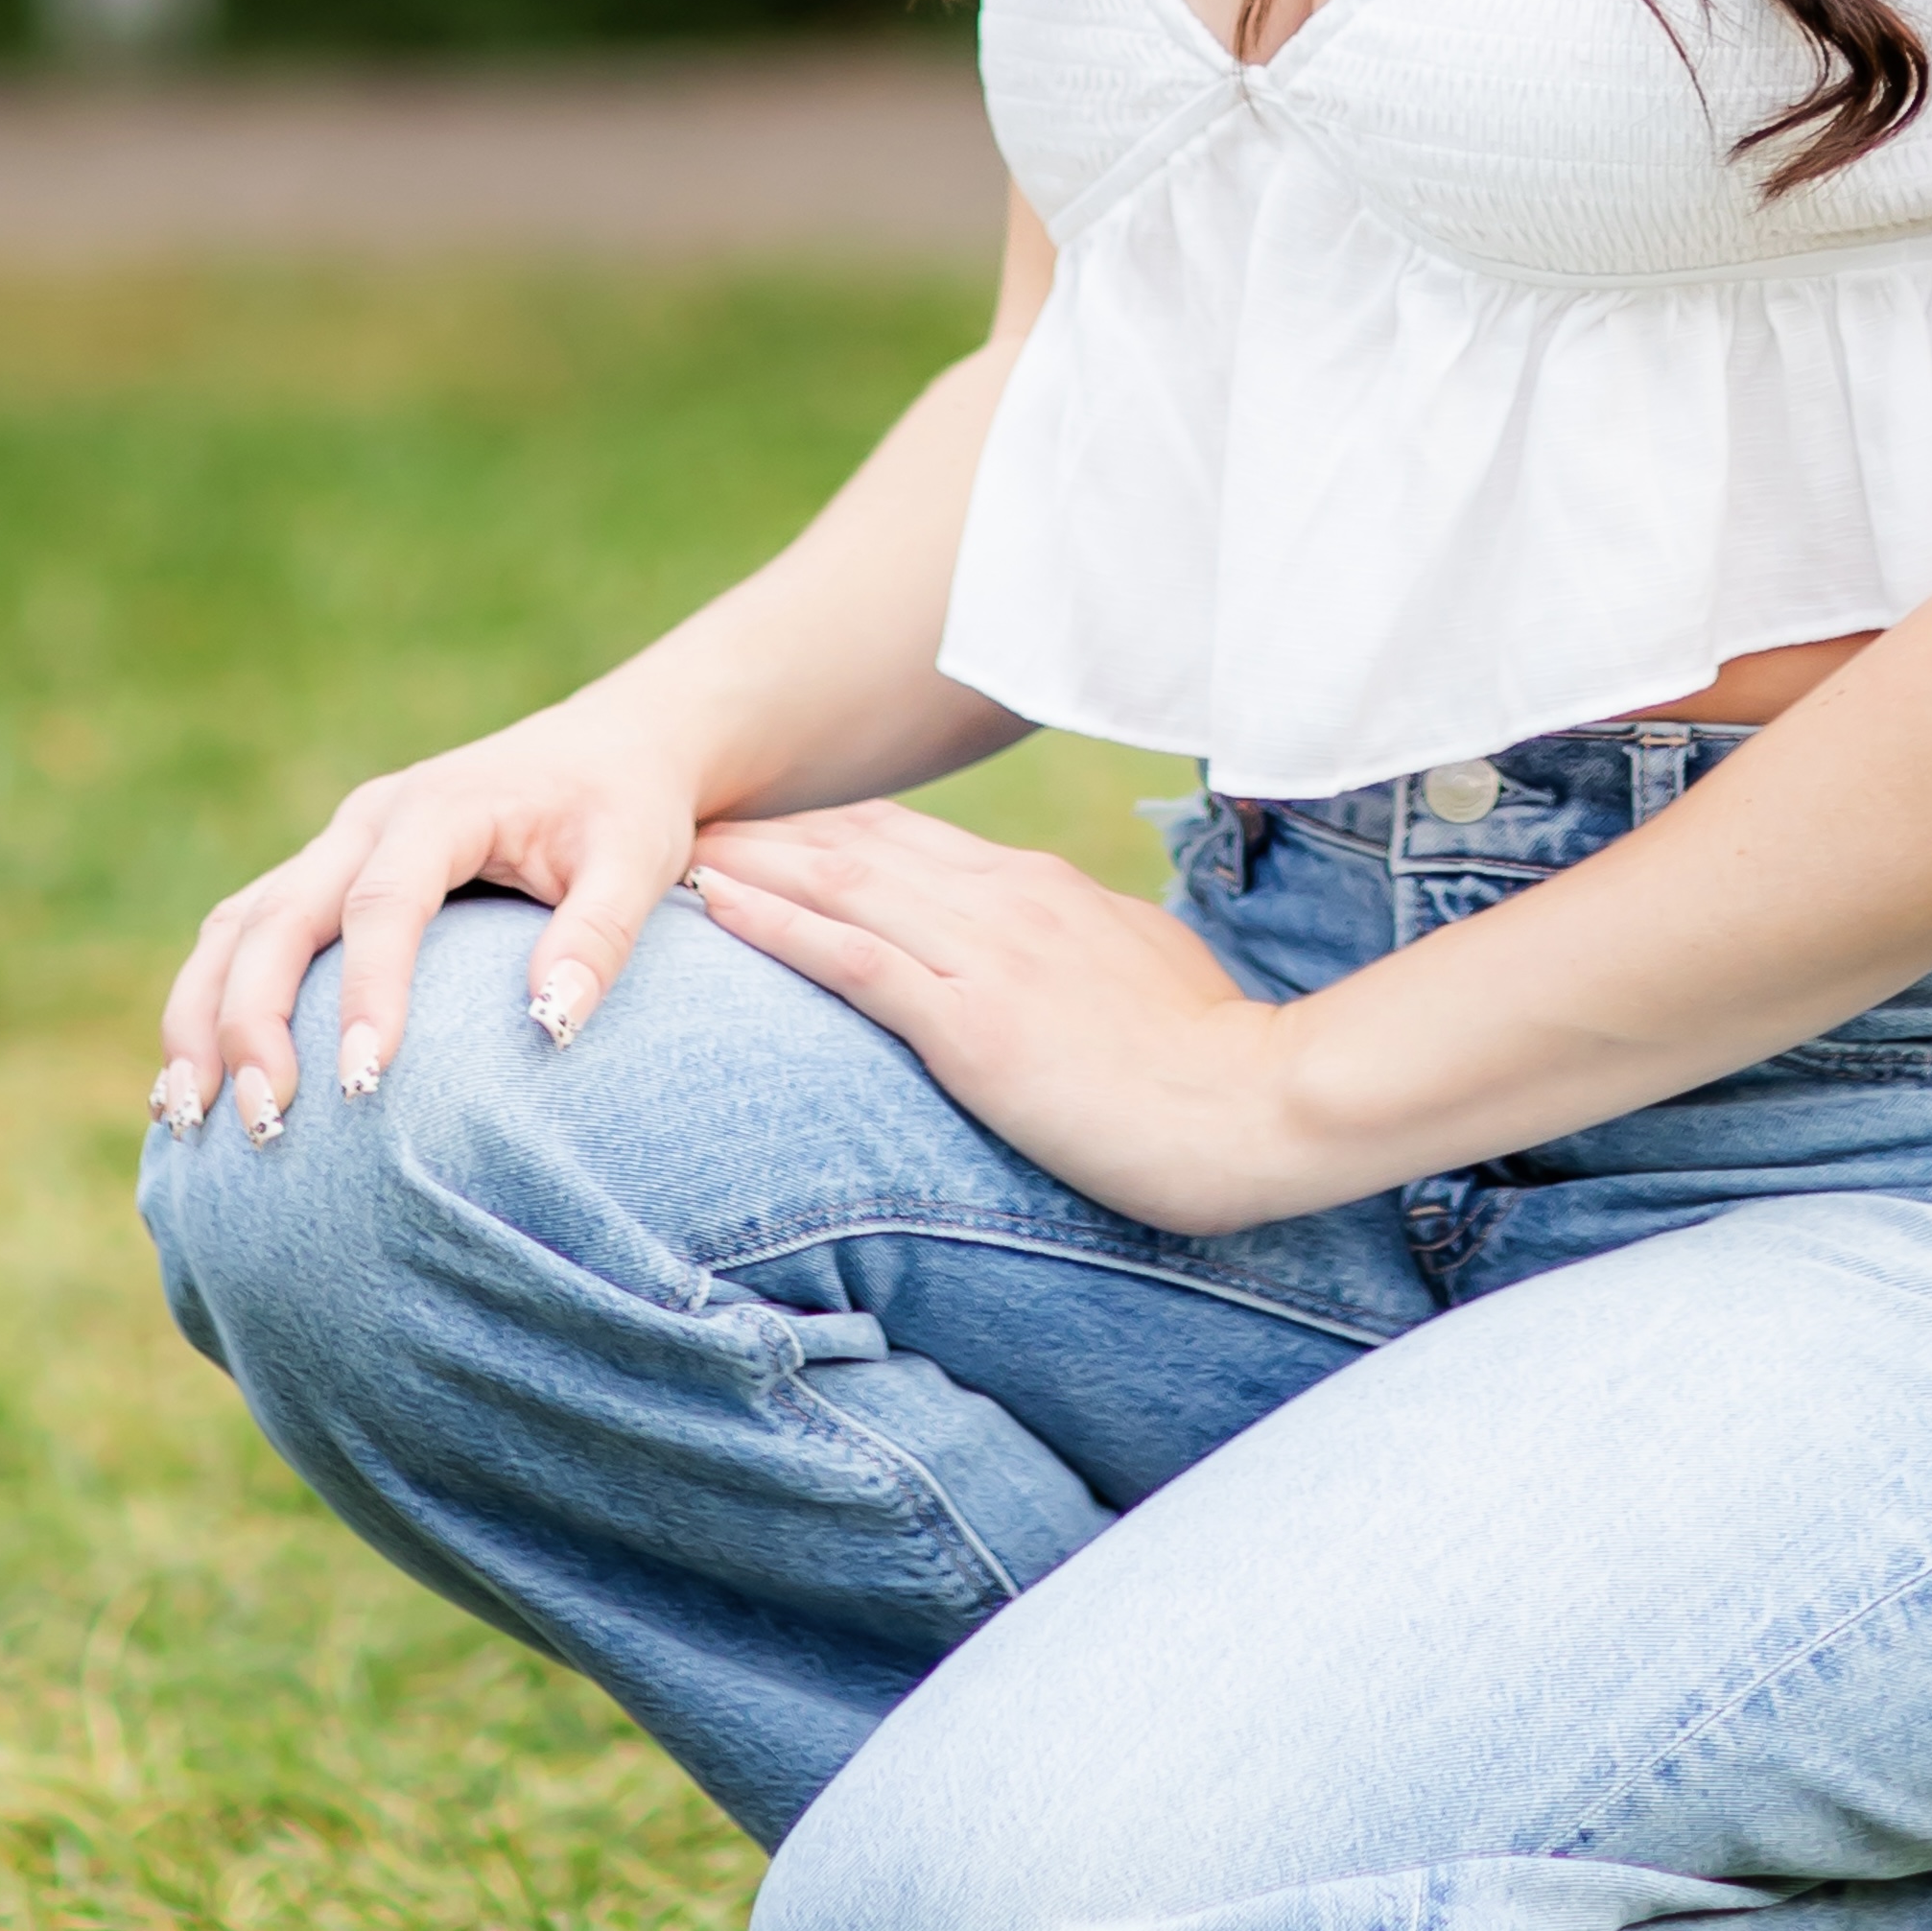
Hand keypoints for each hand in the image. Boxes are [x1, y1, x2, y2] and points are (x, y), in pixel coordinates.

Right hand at [155, 698, 703, 1140]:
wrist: (609, 748)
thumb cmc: (624, 809)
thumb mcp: (637, 858)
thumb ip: (600, 934)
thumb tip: (549, 1025)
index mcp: (438, 807)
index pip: (384, 902)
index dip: (367, 991)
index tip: (362, 1082)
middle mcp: (366, 822)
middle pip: (278, 916)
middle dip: (253, 1020)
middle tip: (265, 1121)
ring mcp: (333, 848)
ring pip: (236, 926)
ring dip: (203, 1018)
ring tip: (190, 1120)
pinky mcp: (322, 879)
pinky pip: (242, 938)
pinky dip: (207, 1006)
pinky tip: (192, 1091)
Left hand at [692, 806, 1303, 1234]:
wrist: (1257, 1107)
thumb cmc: (1213, 1060)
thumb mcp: (1140, 974)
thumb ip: (1080, 950)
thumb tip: (1052, 955)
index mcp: (1044, 892)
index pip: (910, 843)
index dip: (826, 832)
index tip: (762, 831)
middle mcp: (1007, 901)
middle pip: (859, 846)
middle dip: (768, 834)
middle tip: (683, 823)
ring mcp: (989, 956)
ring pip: (842, 884)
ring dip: (750, 864)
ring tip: (673, 851)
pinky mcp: (975, 1023)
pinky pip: (855, 960)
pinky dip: (779, 927)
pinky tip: (718, 908)